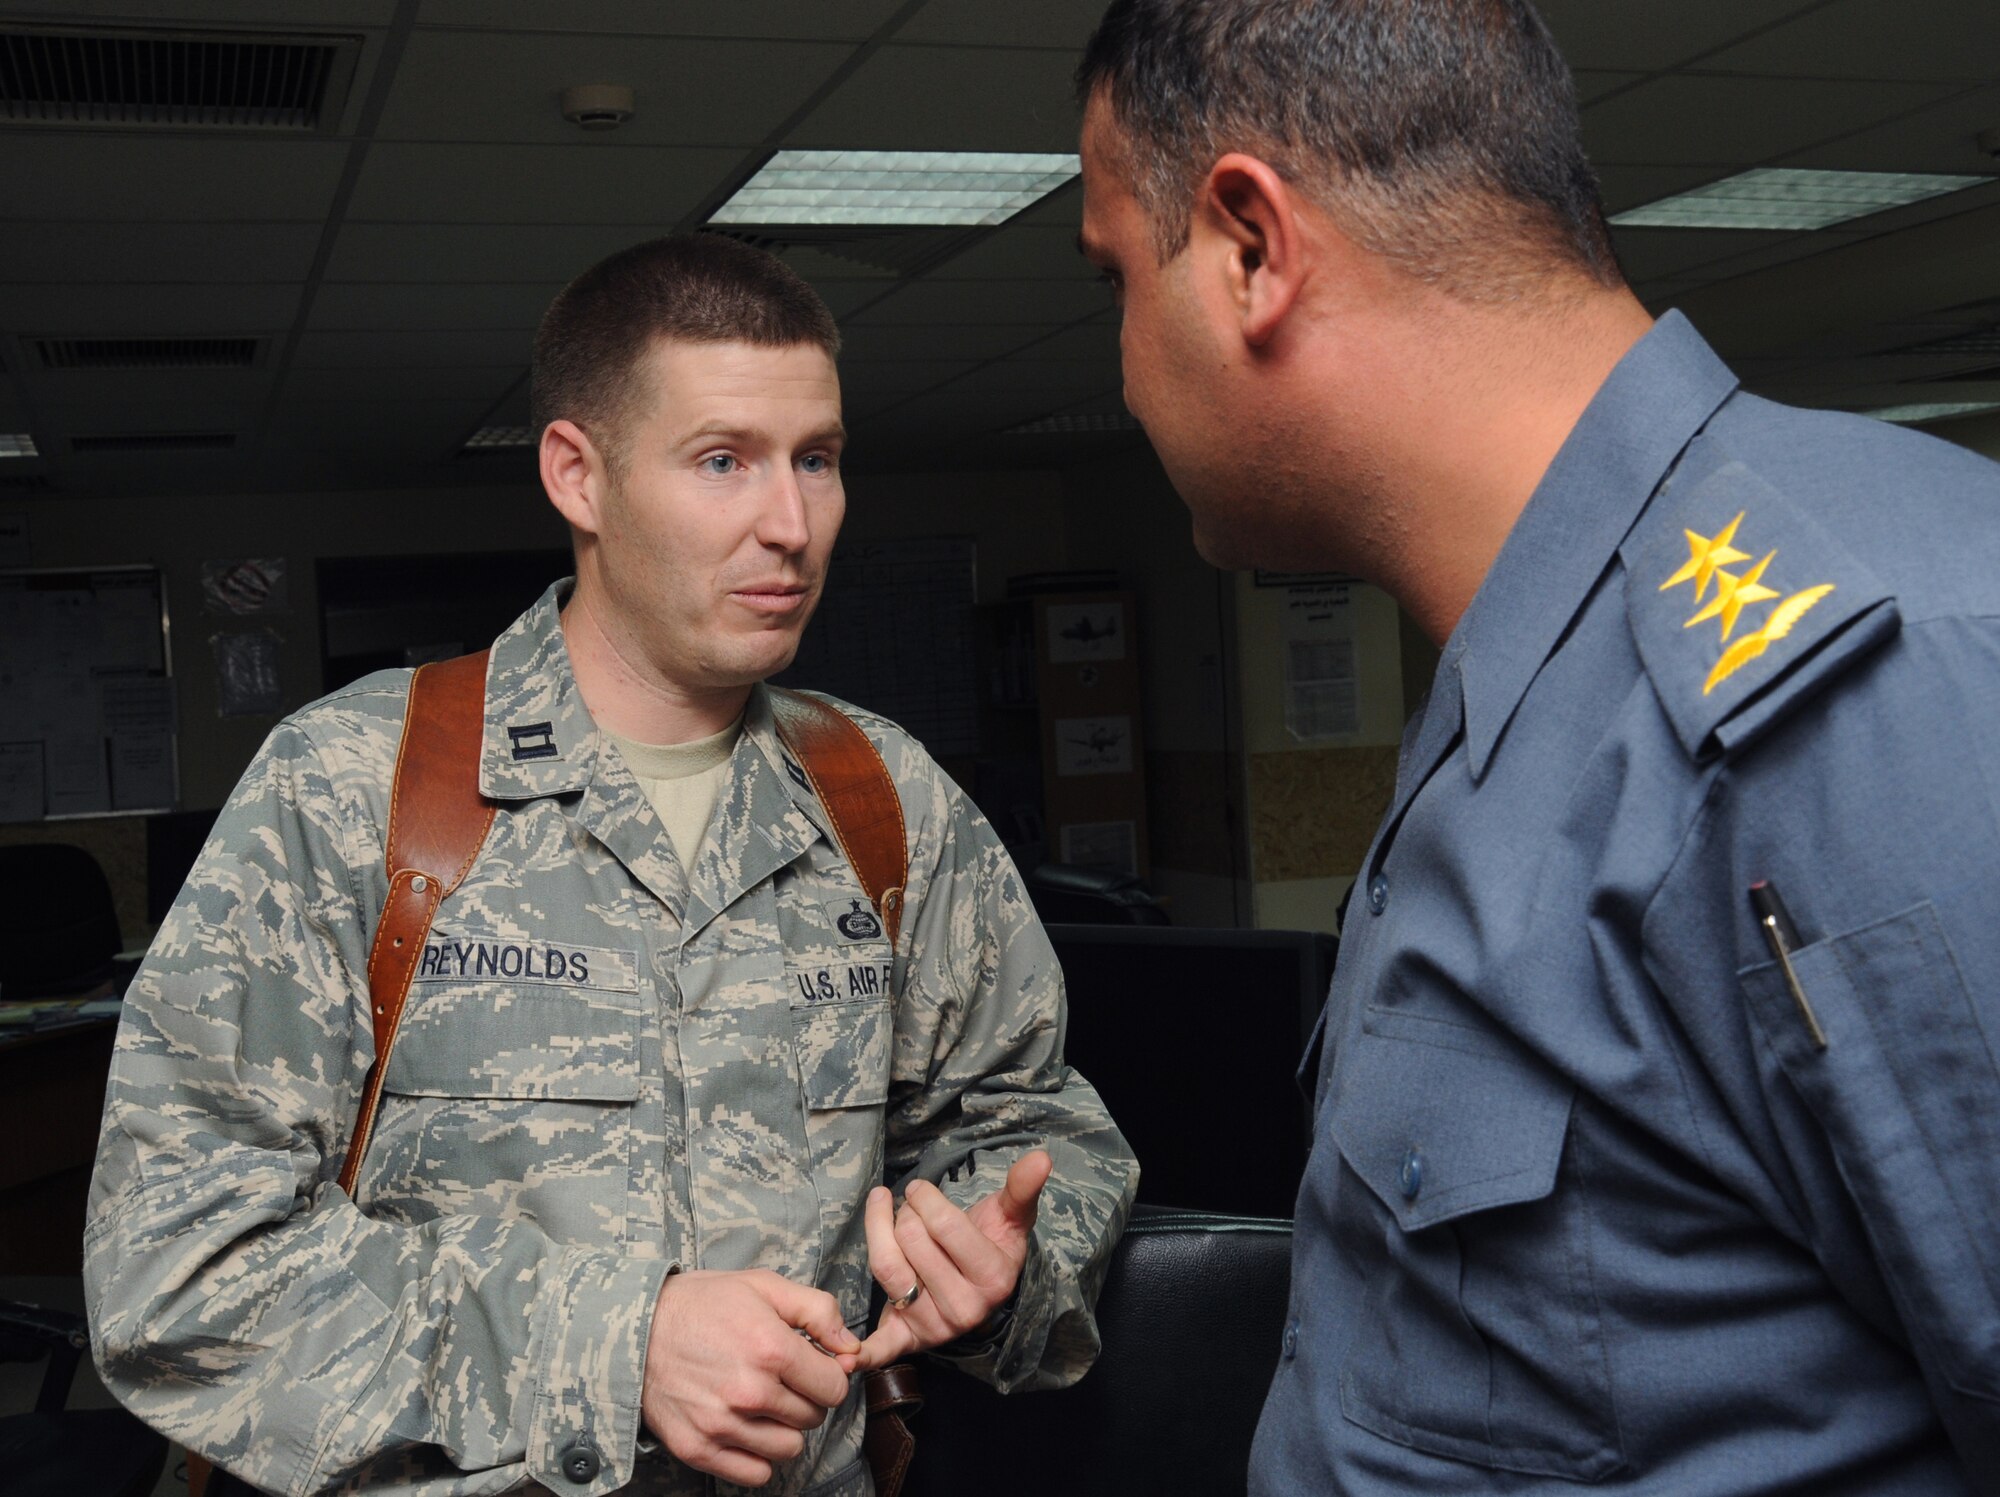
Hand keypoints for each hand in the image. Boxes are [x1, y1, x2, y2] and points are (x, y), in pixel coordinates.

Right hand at [641, 1268, 860, 1487]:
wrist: (635, 1327)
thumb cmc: (703, 1303)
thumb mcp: (764, 1285)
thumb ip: (817, 1311)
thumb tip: (852, 1347)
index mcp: (771, 1349)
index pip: (834, 1388)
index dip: (828, 1374)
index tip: (811, 1366)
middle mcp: (749, 1392)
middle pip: (813, 1417)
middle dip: (806, 1398)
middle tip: (781, 1377)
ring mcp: (722, 1425)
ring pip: (789, 1448)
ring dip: (784, 1427)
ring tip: (762, 1401)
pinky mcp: (698, 1448)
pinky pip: (756, 1473)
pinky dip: (758, 1455)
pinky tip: (747, 1427)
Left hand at [853, 1150, 1051, 1370]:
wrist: (979, 1286)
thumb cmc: (991, 1242)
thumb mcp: (1010, 1215)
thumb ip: (1022, 1188)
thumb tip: (1041, 1157)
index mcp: (993, 1277)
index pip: (944, 1226)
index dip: (925, 1198)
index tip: (920, 1189)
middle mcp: (965, 1309)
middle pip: (910, 1241)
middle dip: (905, 1212)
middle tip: (910, 1208)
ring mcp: (935, 1327)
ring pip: (887, 1268)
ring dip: (878, 1232)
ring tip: (884, 1215)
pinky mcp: (907, 1340)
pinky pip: (881, 1350)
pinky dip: (861, 1356)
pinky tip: (844, 1360)